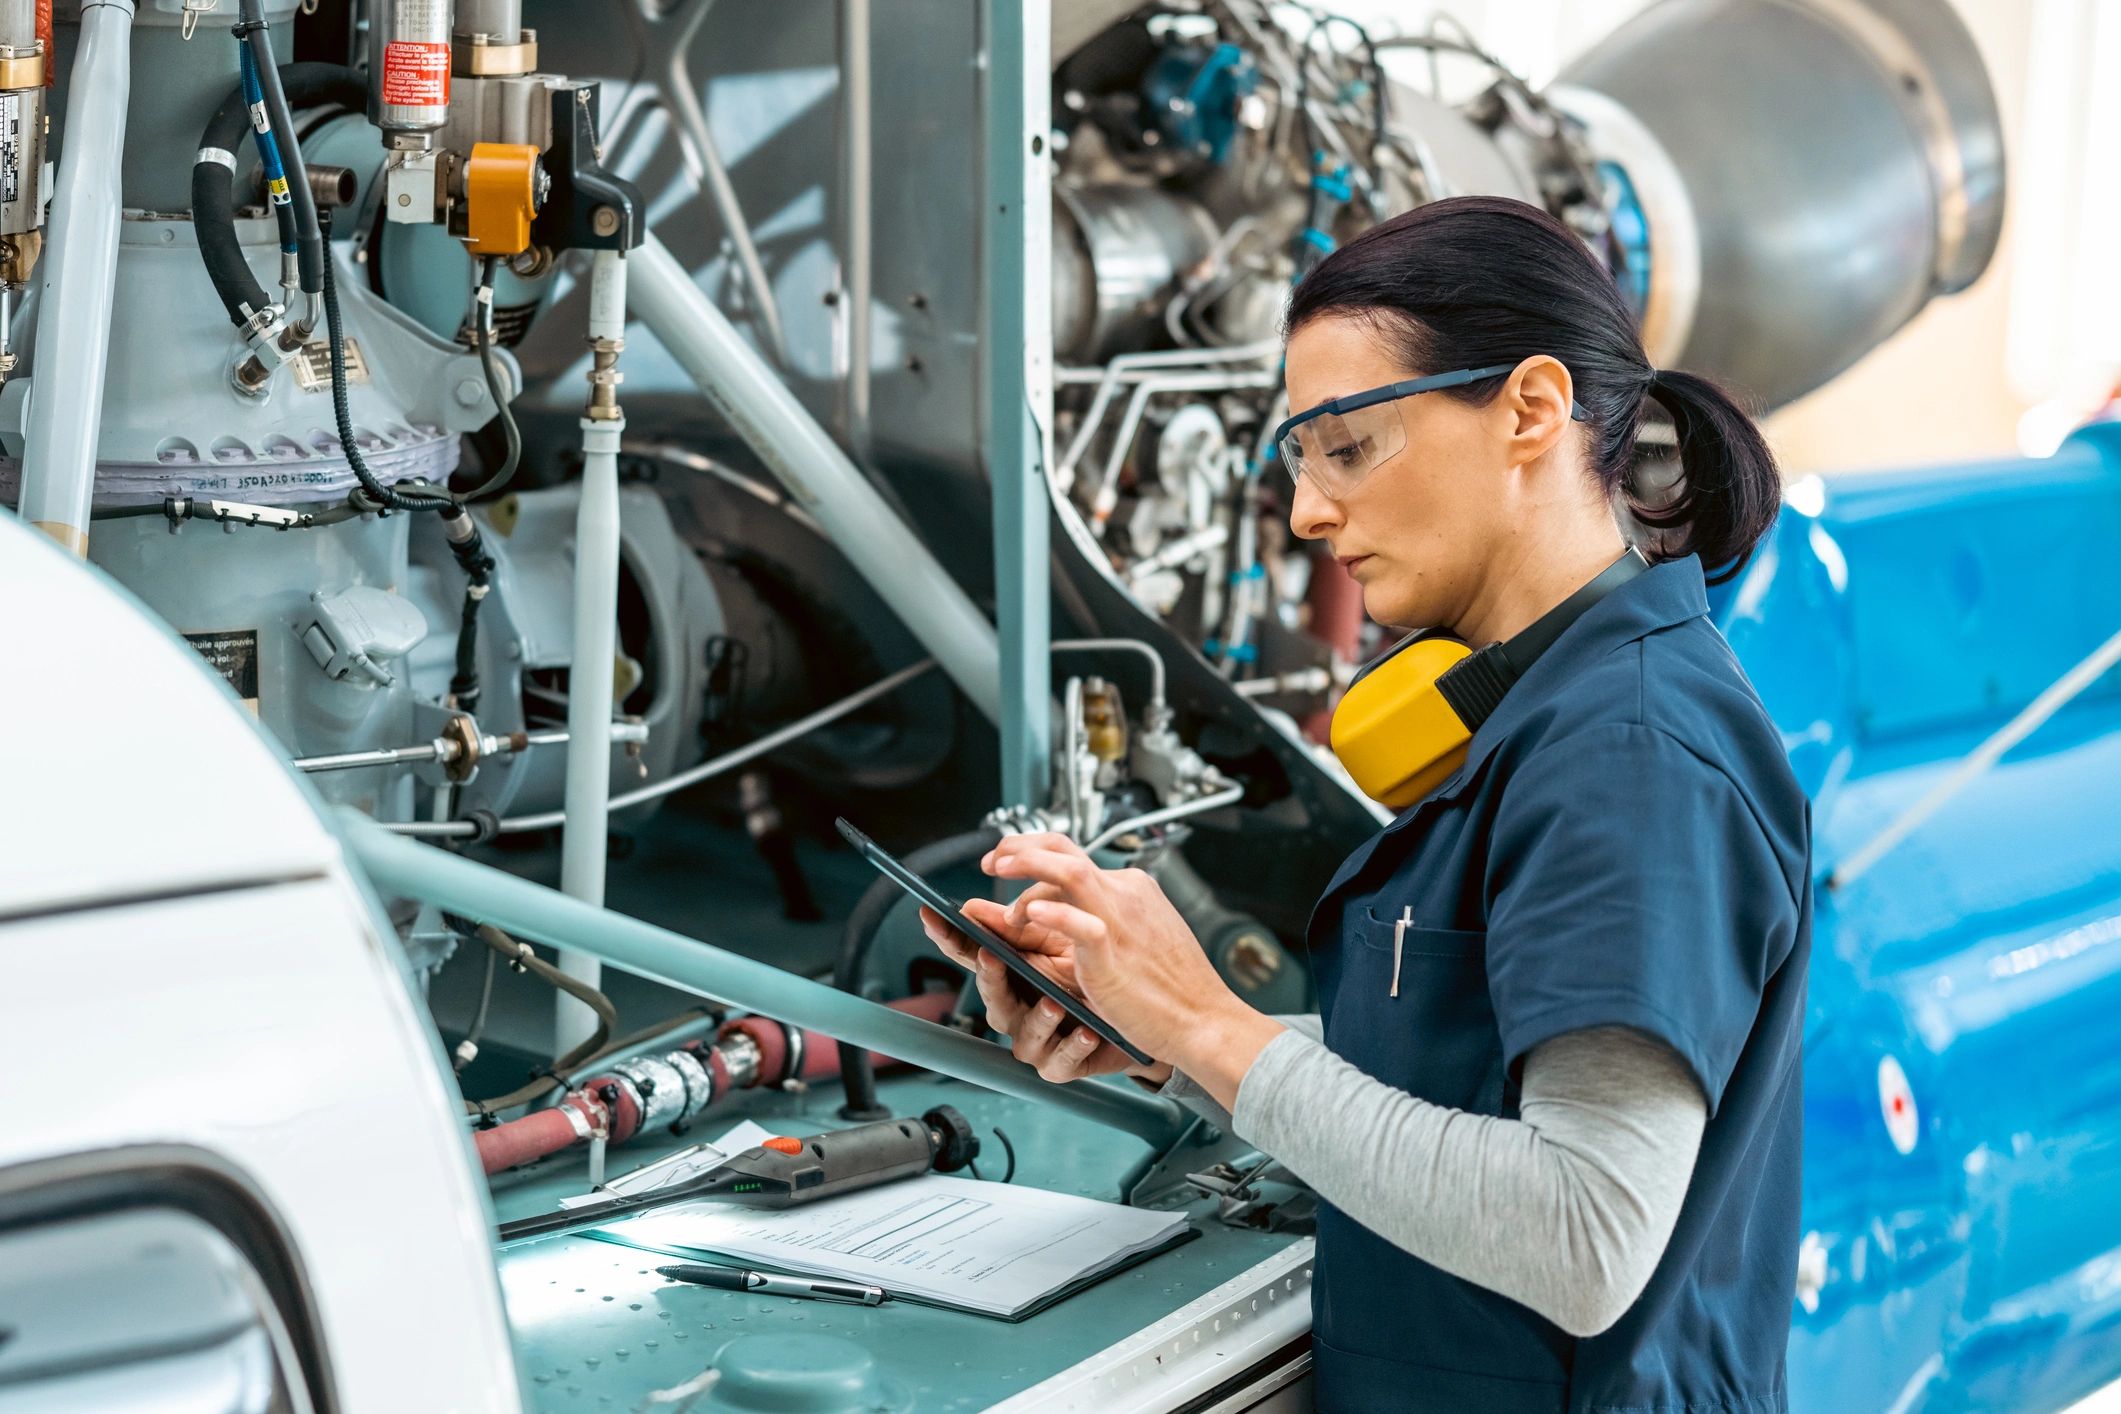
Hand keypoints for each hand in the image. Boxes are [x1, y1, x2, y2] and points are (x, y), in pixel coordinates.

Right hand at [918, 905, 1170, 1086]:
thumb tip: (976, 906)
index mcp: (1012, 976)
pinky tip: (1087, 1032)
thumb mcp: (1058, 944)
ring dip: (1038, 1019)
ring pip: (1025, 1036)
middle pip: (993, 999)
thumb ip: (1020, 929)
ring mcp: (1038, 1040)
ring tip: (1054, 1002)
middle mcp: (1018, 1010)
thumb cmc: (1091, 976)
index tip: (932, 916)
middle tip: (992, 956)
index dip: (950, 937)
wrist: (1137, 1017)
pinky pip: (1063, 1061)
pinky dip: (1074, 1047)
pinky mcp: (1063, 1064)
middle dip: (990, 978)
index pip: (973, 955)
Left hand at [980, 834, 1283, 1106]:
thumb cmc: (1173, 988)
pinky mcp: (1113, 951)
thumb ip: (1098, 918)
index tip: (1008, 862)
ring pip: (1068, 871)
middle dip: (1020, 847)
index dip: (1033, 854)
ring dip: (1027, 866)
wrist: (1204, 1019)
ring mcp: (1120, 918)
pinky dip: (1052, 912)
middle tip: (992, 861)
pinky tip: (1030, 916)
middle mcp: (1124, 894)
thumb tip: (1054, 911)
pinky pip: (1080, 922)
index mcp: (1130, 889)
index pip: (1072, 856)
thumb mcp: (1137, 937)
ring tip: (997, 872)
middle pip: (1064, 849)